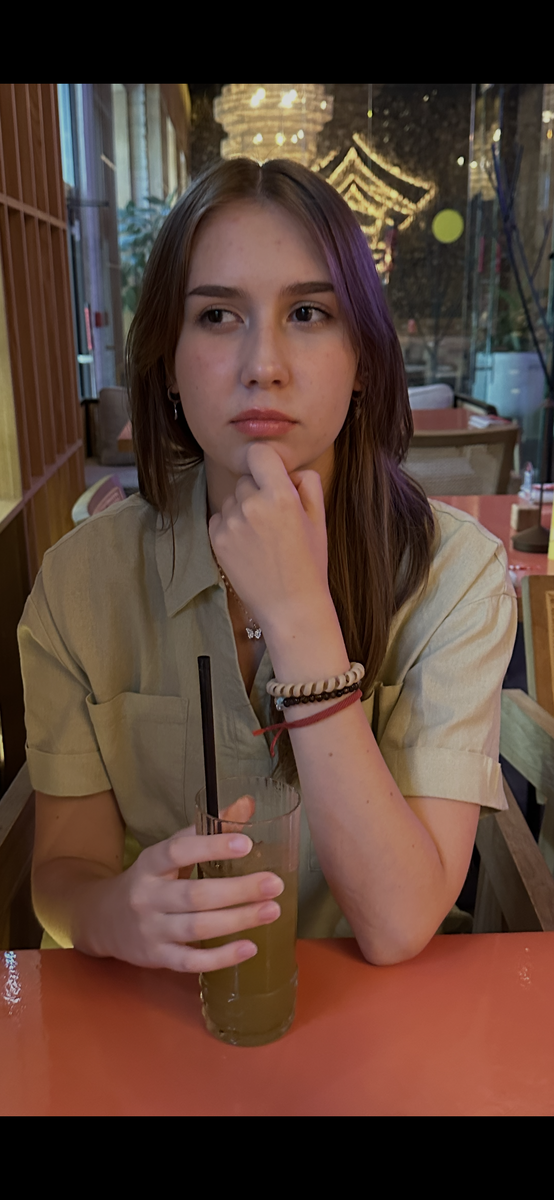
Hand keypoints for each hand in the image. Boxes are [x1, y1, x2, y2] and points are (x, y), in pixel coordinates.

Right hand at [110, 798, 284, 971]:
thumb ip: (207, 831)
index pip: (178, 851)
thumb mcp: (168, 853)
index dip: (211, 847)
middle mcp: (147, 896)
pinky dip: (221, 957)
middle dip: (237, 890)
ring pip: (196, 927)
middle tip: (274, 883)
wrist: (103, 920)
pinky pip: (191, 961)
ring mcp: (151, 930)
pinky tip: (249, 947)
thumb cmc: (148, 881)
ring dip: (237, 920)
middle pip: (194, 894)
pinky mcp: (157, 957)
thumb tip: (246, 804)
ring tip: (271, 910)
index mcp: (150, 863)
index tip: (246, 844)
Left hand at [208, 442, 330, 632]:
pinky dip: (231, 526)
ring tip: (263, 538)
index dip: (265, 461)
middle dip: (258, 491)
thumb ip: (307, 482)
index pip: (259, 453)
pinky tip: (249, 546)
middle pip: (247, 479)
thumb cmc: (309, 562)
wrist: (290, 606)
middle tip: (275, 520)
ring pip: (233, 499)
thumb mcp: (320, 518)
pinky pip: (220, 517)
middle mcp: (252, 505)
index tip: (269, 472)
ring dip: (244, 509)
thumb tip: (288, 469)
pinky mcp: (217, 539)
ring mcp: (231, 523)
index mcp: (281, 496)